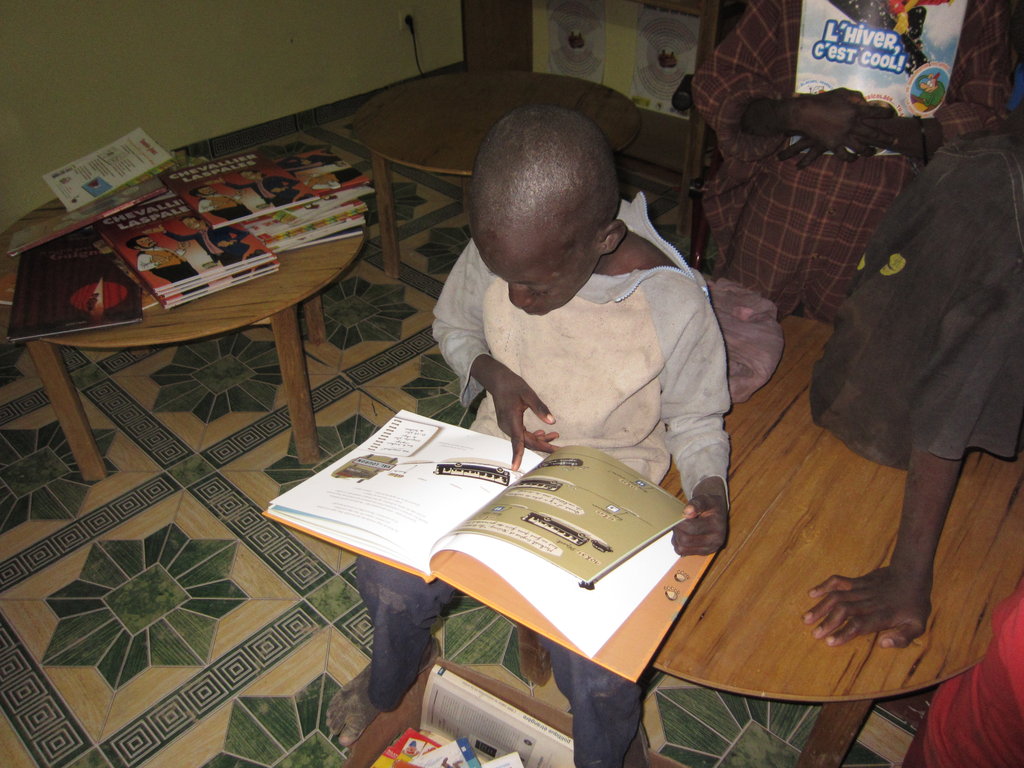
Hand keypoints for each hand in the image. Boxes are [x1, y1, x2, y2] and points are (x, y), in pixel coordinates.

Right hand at [470, 355, 556, 470]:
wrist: (499, 381)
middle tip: (559, 449)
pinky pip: (522, 435)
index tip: (516, 467)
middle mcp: (508, 426)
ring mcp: (507, 426)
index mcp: (512, 419)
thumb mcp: (529, 394)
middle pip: (526, 442)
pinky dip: (533, 435)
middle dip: (543, 446)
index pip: (517, 441)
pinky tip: (542, 432)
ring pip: (525, 439)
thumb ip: (540, 408)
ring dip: (539, 439)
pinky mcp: (509, 425)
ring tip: (555, 436)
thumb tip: (552, 421)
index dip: (518, 455)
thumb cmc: (513, 386)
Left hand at [672, 476, 727, 555]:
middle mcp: (715, 540)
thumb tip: (687, 512)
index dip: (680, 523)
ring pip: (682, 549)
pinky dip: (679, 544)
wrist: (718, 512)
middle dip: (677, 531)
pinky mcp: (703, 553)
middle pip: (685, 540)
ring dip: (676, 538)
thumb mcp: (705, 499)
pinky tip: (683, 535)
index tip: (679, 517)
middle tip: (678, 522)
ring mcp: (710, 549)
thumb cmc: (710, 505)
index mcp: (716, 526)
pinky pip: (683, 552)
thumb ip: (696, 503)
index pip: (691, 528)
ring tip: (681, 528)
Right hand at [781, 88, 892, 160]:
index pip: (877, 112)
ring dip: (869, 151)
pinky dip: (851, 158)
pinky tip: (854, 158)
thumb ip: (855, 96)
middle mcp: (853, 125)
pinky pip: (845, 155)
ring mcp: (844, 136)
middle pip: (875, 134)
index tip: (891, 115)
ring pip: (862, 148)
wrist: (804, 113)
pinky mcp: (833, 145)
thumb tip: (865, 102)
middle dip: (887, 138)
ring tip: (873, 152)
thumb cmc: (822, 100)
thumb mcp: (841, 92)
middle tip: (896, 141)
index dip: (886, 113)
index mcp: (856, 110)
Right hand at [803, 567, 930, 647]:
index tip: (829, 642)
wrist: (911, 574)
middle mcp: (868, 602)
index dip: (844, 632)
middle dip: (827, 622)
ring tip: (806, 618)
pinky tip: (812, 594)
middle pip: (844, 611)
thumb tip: (882, 645)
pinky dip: (824, 586)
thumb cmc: (914, 604)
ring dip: (821, 607)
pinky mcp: (857, 580)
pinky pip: (838, 581)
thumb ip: (903, 638)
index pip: (859, 624)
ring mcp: (861, 589)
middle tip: (814, 633)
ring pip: (837, 596)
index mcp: (882, 615)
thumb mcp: (918, 625)